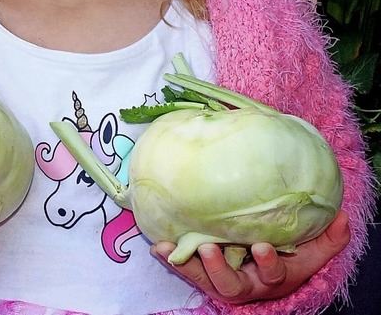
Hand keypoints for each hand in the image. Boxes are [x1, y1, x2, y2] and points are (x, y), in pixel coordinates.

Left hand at [152, 210, 349, 303]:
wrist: (264, 267)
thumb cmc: (287, 256)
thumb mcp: (308, 251)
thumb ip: (327, 238)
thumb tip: (342, 216)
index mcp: (271, 276)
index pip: (272, 274)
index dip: (268, 263)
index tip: (263, 247)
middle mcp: (244, 282)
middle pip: (230, 285)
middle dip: (218, 269)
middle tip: (207, 248)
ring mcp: (221, 278)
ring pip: (203, 280)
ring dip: (187, 265)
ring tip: (171, 248)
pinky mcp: (202, 272)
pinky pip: (185, 267)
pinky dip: (171, 257)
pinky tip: (158, 246)